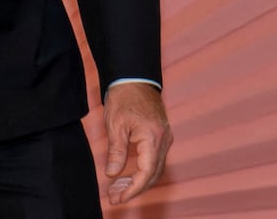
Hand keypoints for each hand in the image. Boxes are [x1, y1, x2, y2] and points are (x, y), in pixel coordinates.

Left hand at [103, 82, 171, 204]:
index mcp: (153, 138)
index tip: (118, 198)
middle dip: (134, 189)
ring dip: (138, 182)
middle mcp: (164, 140)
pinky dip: (142, 171)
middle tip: (114, 197)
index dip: (133, 189)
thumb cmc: (124, 97)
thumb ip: (116, 152)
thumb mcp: (115, 125)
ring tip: (117, 190)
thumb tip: (112, 174)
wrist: (135, 78)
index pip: (146, 173)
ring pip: (154, 169)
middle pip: (153, 175)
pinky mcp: (161, 136)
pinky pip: (154, 160)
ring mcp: (164, 138)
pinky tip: (127, 176)